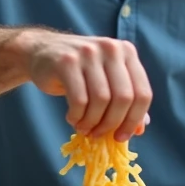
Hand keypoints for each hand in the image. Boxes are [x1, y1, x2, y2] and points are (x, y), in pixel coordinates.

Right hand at [21, 31, 151, 140]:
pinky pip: (79, 100)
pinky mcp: (67, 62)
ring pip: (101, 100)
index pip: (142, 93)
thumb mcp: (106, 79)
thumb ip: (125, 100)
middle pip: (123, 98)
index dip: (134, 120)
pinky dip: (77, 117)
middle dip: (111, 124)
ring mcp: (89, 53)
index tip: (121, 137)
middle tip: (99, 135)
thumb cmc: (79, 70)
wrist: (41, 52)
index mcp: (127, 52)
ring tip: (84, 128)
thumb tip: (139, 129)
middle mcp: (111, 49)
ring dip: (92, 122)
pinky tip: (73, 118)